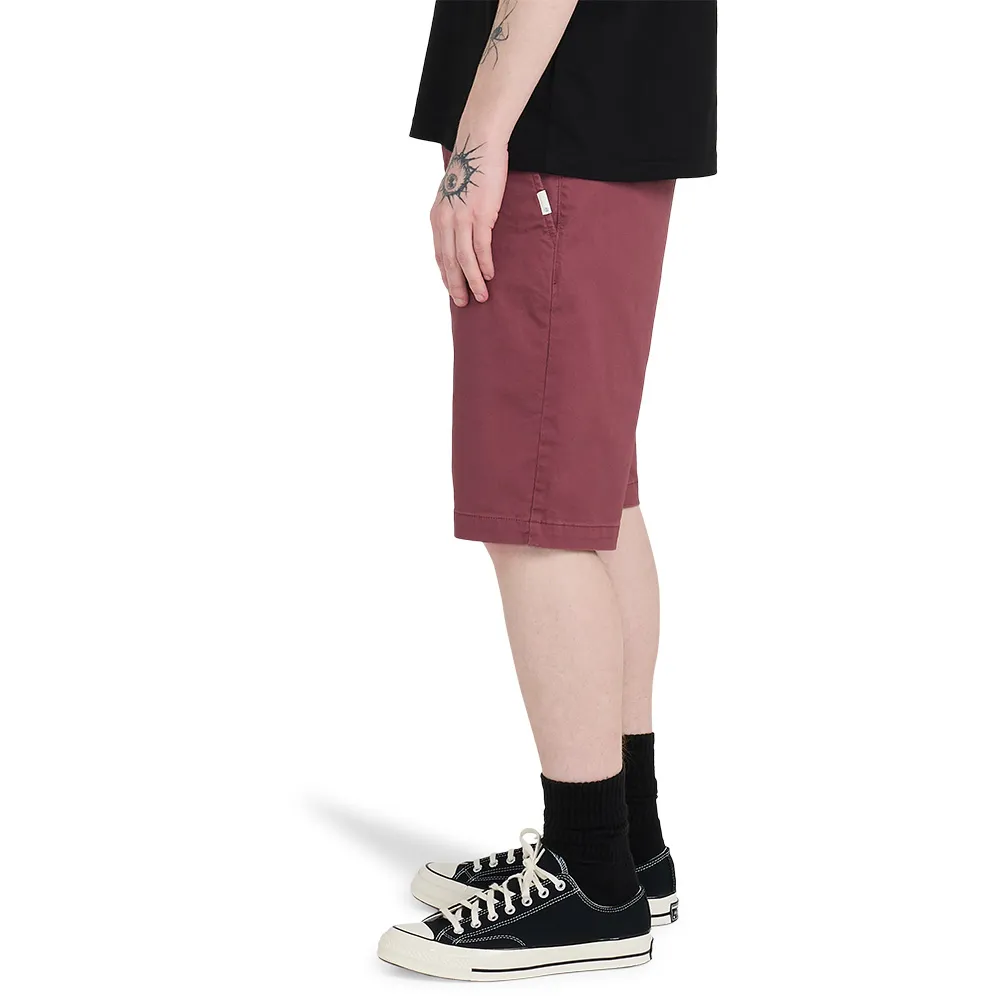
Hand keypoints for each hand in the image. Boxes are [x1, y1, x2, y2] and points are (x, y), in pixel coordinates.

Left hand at [430, 135, 507, 306]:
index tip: (452, 290)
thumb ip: (454, 216)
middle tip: (463, 303)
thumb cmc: (471, 170)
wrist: (479, 146)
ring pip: (464, 259)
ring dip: (472, 280)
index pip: (439, 254)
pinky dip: (484, 264)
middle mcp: (445, 220)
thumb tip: (463, 234)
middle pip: (448, 262)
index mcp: (437, 218)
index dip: (445, 275)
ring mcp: (462, 218)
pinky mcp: (480, 215)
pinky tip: (488, 275)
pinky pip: (480, 247)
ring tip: (481, 296)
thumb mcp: (454, 196)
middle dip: (456, 285)